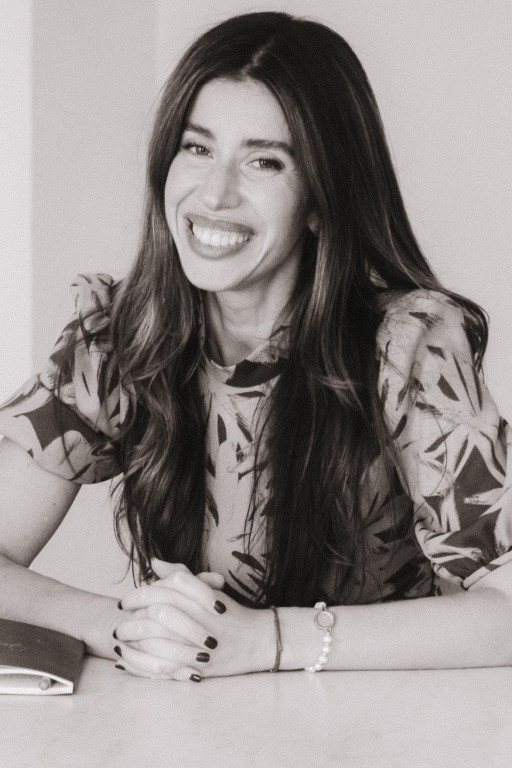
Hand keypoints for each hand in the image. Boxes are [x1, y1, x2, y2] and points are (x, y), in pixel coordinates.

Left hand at [113, 559, 273, 680]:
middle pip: (163, 608)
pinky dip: (144, 662)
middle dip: (134, 614)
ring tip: (119, 638)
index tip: (127, 599)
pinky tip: (130, 660)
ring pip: (162, 637)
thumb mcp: (209, 589)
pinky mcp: (204, 667)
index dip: (144, 590)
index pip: (172, 584)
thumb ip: (181, 574)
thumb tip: (153, 562)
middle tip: (119, 618)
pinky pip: (168, 664)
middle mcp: (207, 617)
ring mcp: (206, 643)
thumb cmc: (231, 613)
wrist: (261, 640)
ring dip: (135, 638)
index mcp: (208, 595)